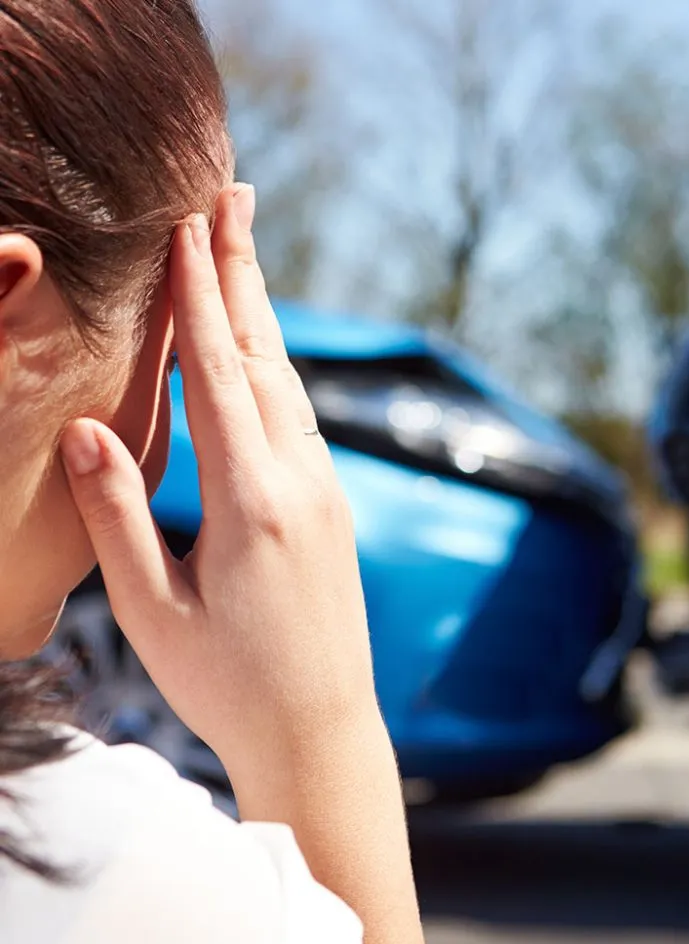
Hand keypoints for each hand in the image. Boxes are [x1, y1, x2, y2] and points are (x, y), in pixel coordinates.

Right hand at [60, 186, 376, 782]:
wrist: (321, 732)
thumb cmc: (227, 685)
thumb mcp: (152, 610)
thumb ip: (118, 514)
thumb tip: (83, 426)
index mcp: (251, 503)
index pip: (218, 374)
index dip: (198, 294)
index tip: (186, 223)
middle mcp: (301, 483)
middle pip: (265, 357)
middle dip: (242, 271)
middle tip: (234, 193)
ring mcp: (326, 493)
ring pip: (289, 383)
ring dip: (262, 312)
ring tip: (243, 249)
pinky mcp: (332, 509)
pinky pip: (300, 419)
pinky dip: (274, 368)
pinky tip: (262, 350)